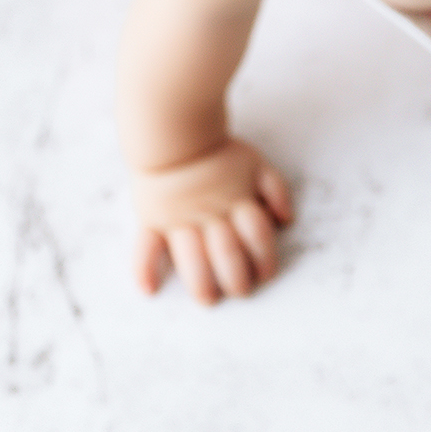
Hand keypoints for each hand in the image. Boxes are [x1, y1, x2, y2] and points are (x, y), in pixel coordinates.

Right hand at [130, 137, 294, 303]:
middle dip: (237, 278)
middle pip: (227, 252)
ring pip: (191, 257)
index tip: (266, 274)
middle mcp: (209, 213)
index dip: (265, 257)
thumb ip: (276, 190)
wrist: (174, 132)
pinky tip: (149, 290)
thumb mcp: (256, 163)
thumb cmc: (217, 152)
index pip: (257, 234)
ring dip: (201, 283)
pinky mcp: (152, 218)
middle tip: (240, 292)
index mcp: (237, 200)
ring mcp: (179, 218)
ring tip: (208, 299)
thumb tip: (286, 221)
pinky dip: (144, 268)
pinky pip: (145, 246)